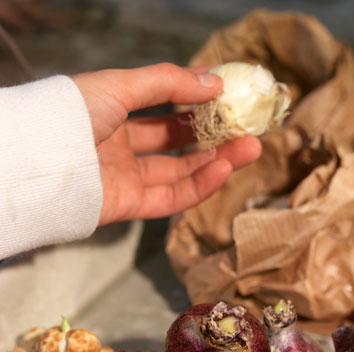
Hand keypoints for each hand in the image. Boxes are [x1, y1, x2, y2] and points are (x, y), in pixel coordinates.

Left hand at [72, 63, 261, 225]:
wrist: (40, 161)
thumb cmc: (72, 114)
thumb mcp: (121, 86)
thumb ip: (169, 83)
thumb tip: (215, 82)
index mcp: (114, 114)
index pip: (163, 110)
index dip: (196, 105)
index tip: (228, 99)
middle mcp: (121, 146)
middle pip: (177, 143)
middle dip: (214, 135)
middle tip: (248, 128)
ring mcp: (126, 177)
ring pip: (181, 172)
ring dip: (218, 161)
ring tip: (251, 148)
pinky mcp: (130, 205)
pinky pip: (172, 197)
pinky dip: (201, 185)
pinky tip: (224, 169)